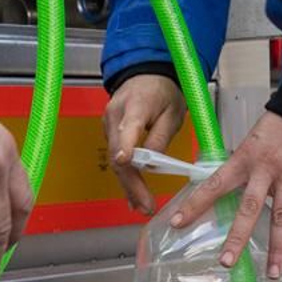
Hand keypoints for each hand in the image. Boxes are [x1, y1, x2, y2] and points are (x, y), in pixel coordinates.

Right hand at [102, 74, 186, 215]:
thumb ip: (161, 137)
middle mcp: (116, 115)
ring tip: (143, 206)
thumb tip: (152, 164)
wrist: (146, 75)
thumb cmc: (163, 92)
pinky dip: (126, 176)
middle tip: (146, 205)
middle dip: (132, 183)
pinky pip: (116, 158)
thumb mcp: (173, 112)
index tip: (126, 160)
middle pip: (119, 153)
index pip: (128, 127)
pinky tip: (133, 196)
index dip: (126, 145)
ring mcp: (108, 124)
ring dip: (128, 185)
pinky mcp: (109, 132)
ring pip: (115, 160)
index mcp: (136, 104)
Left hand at [167, 112, 281, 278]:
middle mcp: (265, 170)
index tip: (178, 223)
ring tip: (273, 274)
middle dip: (237, 237)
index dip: (196, 204)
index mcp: (243, 160)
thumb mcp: (251, 143)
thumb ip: (240, 169)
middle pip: (249, 208)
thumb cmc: (277, 127)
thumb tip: (222, 193)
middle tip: (226, 263)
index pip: (214, 184)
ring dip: (277, 248)